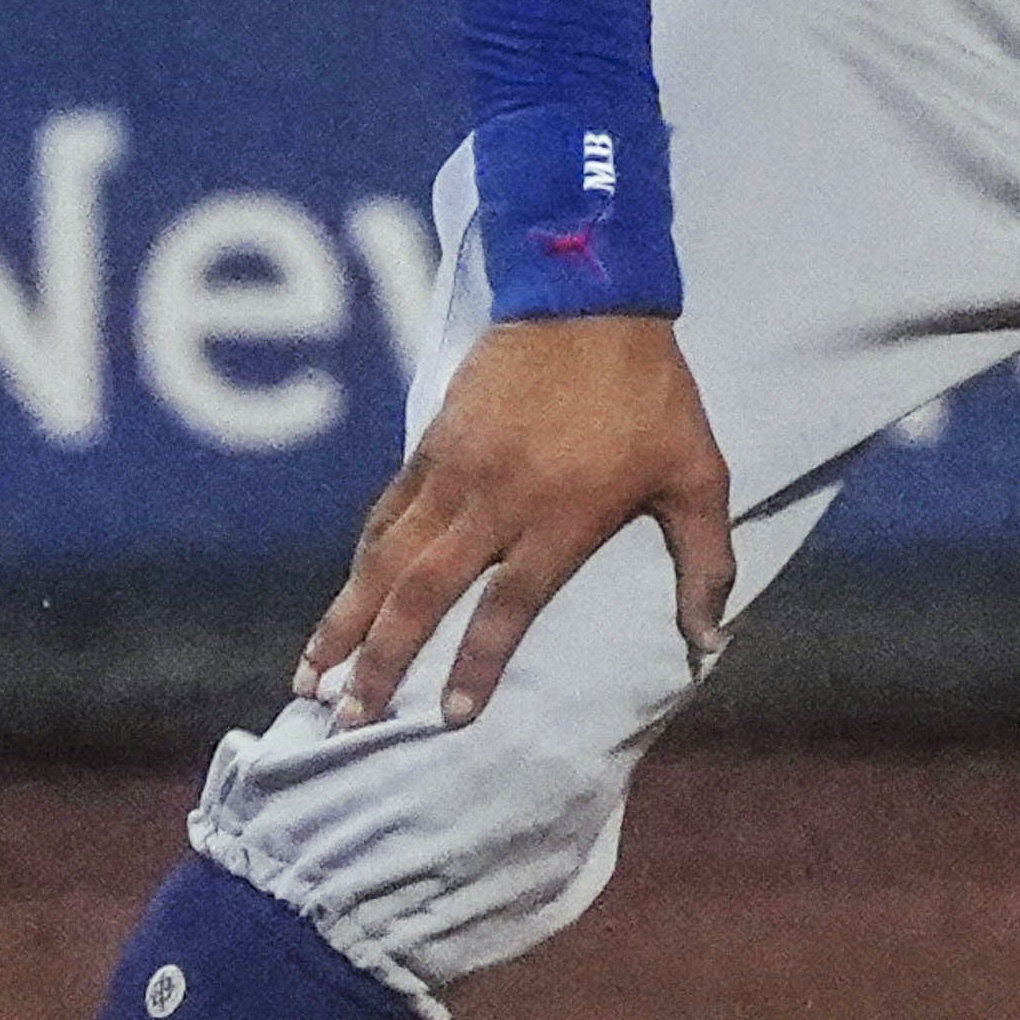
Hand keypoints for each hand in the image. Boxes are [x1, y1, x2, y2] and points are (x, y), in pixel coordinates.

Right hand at [298, 313, 733, 731]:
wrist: (589, 300)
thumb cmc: (653, 395)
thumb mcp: (699, 475)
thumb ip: (705, 562)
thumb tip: (709, 642)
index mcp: (560, 517)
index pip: (507, 608)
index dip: (476, 665)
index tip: (449, 719)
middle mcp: (496, 500)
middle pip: (424, 593)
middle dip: (379, 660)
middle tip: (345, 719)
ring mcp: (455, 470)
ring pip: (387, 558)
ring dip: (347, 619)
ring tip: (310, 675)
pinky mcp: (433, 443)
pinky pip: (387, 512)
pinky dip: (361, 560)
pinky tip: (342, 599)